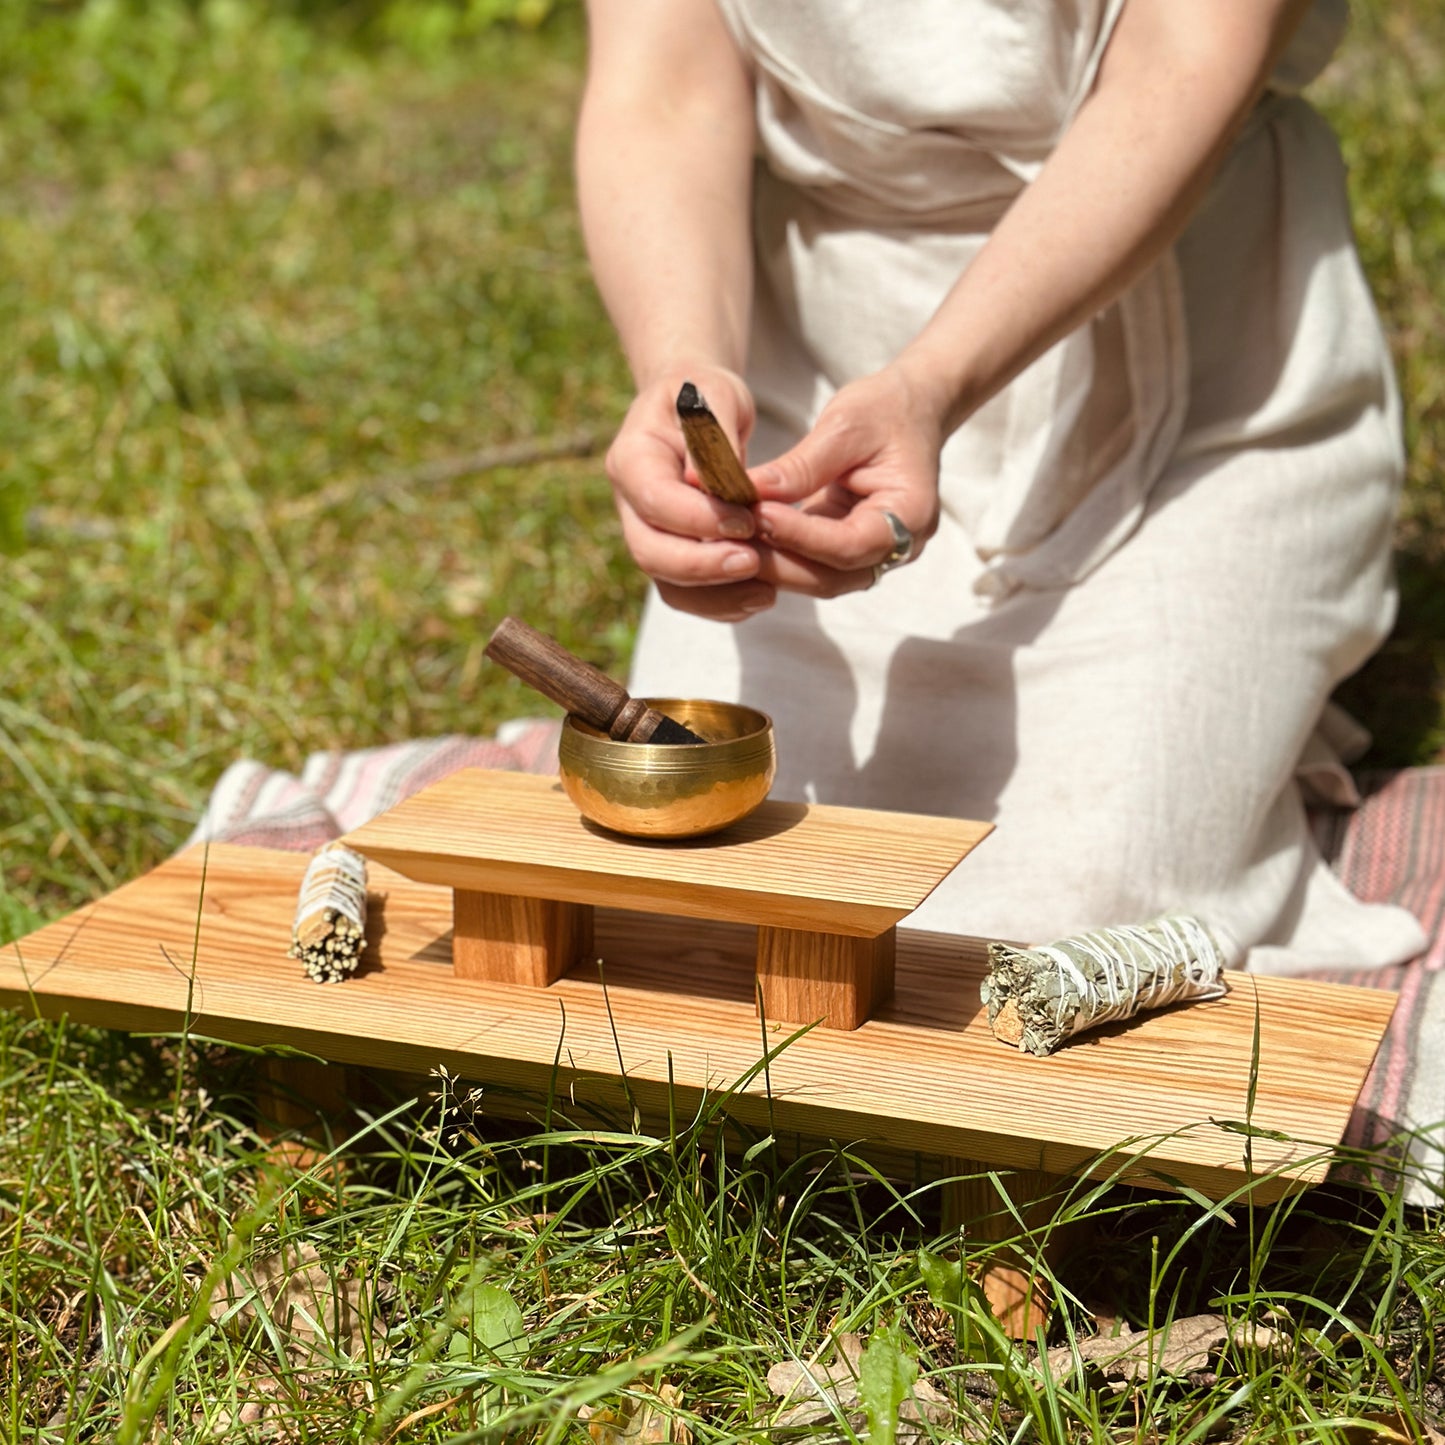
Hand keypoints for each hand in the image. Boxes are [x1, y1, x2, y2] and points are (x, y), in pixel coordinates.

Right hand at [605, 364, 776, 621]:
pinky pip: (687, 594)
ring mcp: (646, 533)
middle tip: (755, 562)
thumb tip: (700, 480)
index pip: (656, 500)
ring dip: (716, 595)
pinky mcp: (670, 554)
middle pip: (650, 552)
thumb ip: (711, 435)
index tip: (749, 519)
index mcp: (631, 457)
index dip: (700, 518)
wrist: (697, 409)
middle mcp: (629, 503)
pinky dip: (722, 603)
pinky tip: (763, 595)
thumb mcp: (716, 395)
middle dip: (703, 566)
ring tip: (768, 591)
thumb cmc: (708, 396)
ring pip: (666, 583)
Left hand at [749, 365, 943, 596]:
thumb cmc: (884, 411)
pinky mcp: (849, 552)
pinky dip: (778, 556)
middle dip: (778, 563)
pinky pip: (811, 566)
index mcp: (911, 515)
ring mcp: (874, 556)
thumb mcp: (845, 426)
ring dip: (772, 565)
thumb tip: (750, 490)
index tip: (758, 516)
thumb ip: (802, 466)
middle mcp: (898, 548)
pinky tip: (742, 540)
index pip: (849, 544)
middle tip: (729, 540)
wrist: (910, 411)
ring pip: (817, 579)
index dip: (800, 536)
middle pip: (831, 577)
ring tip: (728, 541)